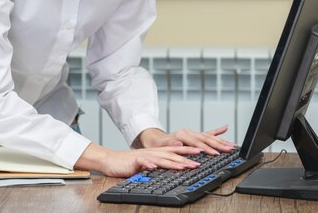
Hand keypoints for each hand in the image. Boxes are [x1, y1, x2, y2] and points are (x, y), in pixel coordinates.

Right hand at [75, 142, 202, 177]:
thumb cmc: (132, 163)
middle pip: (173, 153)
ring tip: (183, 165)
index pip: (178, 151)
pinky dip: (149, 164)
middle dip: (187, 157)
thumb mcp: (151, 163)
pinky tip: (154, 167)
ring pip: (162, 158)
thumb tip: (177, 166)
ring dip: (173, 162)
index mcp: (159, 153)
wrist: (113, 160)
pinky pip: (143, 162)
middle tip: (200, 161)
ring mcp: (145, 156)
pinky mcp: (135, 161)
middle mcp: (154, 153)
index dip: (191, 151)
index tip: (204, 153)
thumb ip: (162, 164)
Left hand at [138, 125, 235, 155]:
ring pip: (209, 136)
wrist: (156, 138)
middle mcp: (189, 132)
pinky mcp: (195, 134)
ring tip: (232, 145)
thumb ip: (170, 144)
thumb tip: (178, 144)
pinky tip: (225, 128)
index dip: (207, 148)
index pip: (197, 142)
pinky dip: (217, 131)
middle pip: (206, 138)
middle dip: (218, 145)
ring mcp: (193, 132)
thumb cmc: (159, 144)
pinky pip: (208, 132)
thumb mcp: (161, 145)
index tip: (215, 154)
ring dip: (221, 141)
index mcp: (182, 134)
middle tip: (229, 150)